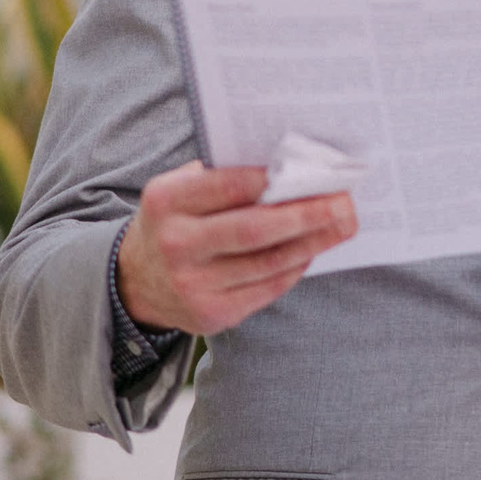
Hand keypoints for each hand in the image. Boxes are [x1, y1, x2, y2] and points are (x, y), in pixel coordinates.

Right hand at [115, 162, 357, 334]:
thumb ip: (221, 178)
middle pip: (255, 228)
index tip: (313, 170)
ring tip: (342, 225)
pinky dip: (296, 268)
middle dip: (307, 214)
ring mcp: (192, 284)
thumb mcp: (179, 191)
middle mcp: (176, 244)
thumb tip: (288, 166)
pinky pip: (266, 288)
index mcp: (167, 202)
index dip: (275, 179)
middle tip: (344, 202)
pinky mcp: (210, 314)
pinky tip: (313, 250)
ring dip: (313, 242)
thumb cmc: (174, 222)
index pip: (229, 185)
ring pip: (268, 262)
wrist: (136, 281)